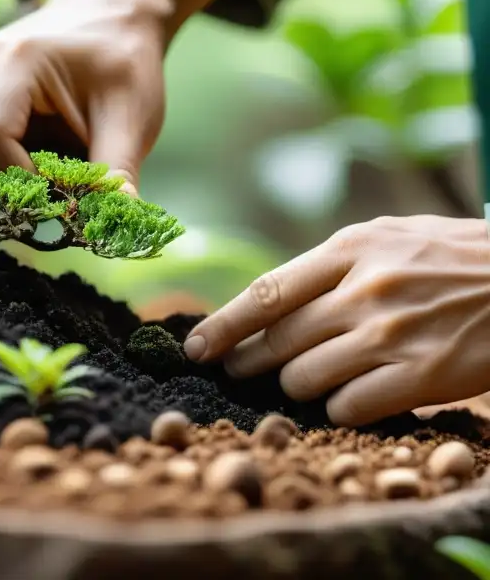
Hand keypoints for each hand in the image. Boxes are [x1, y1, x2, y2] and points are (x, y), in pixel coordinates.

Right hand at [0, 0, 165, 195]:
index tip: (60, 198)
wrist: (103, 21)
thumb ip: (118, 168)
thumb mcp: (132, 114)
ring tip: (28, 185)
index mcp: (16, 58)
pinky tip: (0, 171)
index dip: (20, 182)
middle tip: (45, 203)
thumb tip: (115, 220)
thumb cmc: (120, 65)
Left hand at [183, 215, 489, 426]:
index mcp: (351, 250)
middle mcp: (364, 291)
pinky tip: (349, 399)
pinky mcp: (422, 377)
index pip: (265, 293)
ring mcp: (392, 336)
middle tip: (236, 371)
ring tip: (305, 381)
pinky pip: (347, 407)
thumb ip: (329, 266)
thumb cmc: (452, 257)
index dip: (222, 325)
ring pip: (303, 379)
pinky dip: (338, 409)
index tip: (195, 347)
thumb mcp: (387, 238)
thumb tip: (268, 302)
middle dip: (246, 363)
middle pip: (276, 342)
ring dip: (296, 387)